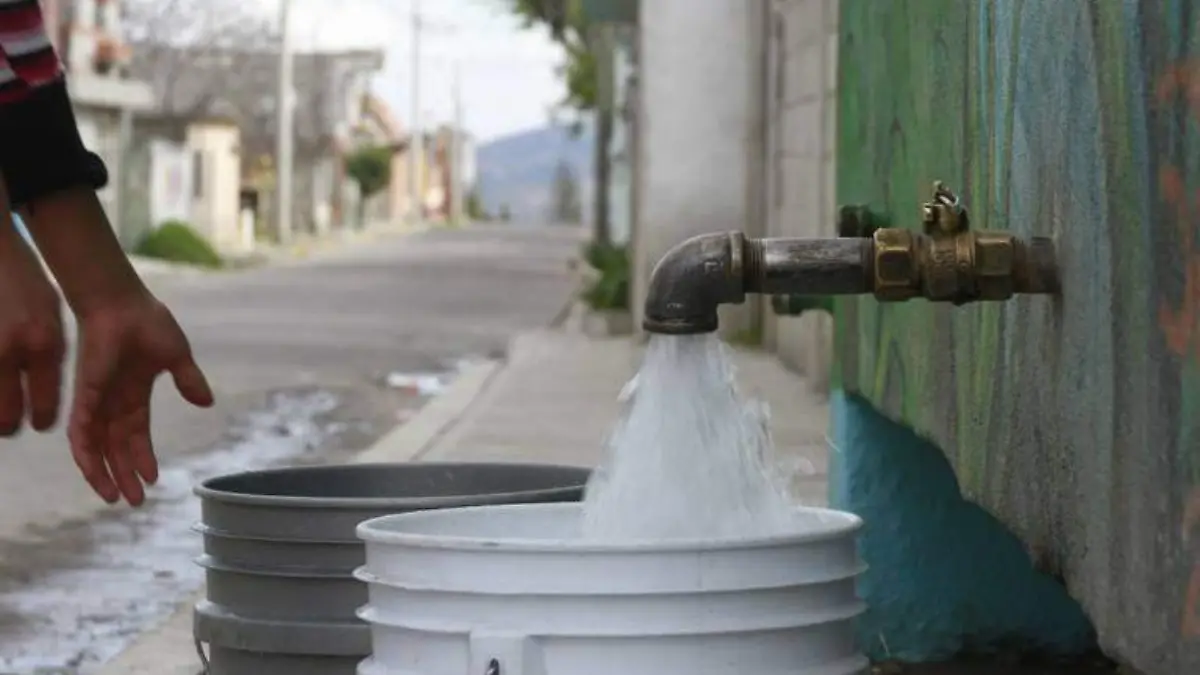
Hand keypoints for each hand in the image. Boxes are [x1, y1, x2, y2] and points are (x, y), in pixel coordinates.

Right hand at [0, 216, 64, 433]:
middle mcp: (9, 353)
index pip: (44, 402)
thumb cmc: (20, 277)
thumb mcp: (47, 311)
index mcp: (42, 343)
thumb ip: (45, 350)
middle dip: (7, 423)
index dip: (40, 418)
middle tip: (8, 423)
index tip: (37, 423)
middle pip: (5, 418)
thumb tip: (35, 386)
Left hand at [70, 292, 212, 505]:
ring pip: (97, 448)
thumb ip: (188, 380)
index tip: (154, 479)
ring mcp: (97, 401)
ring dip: (104, 473)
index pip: (137, 435)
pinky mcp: (86, 397)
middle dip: (125, 476)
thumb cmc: (147, 322)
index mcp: (134, 395)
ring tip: (114, 497)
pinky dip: (86, 454)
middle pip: (117, 449)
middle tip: (134, 502)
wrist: (121, 304)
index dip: (144, 458)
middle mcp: (113, 403)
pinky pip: (80, 433)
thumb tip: (207, 403)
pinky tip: (94, 472)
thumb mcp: (176, 356)